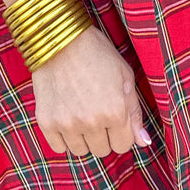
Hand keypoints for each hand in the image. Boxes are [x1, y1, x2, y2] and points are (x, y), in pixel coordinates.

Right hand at [30, 24, 151, 157]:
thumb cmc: (97, 53)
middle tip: (96, 111)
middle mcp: (91, 122)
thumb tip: (143, 142)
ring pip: (81, 151)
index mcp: (115, 112)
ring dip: (83, 137)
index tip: (114, 118)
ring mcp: (67, 123)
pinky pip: (59, 147)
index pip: (124, 146)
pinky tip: (66, 116)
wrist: (60, 38)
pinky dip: (63, 137)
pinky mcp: (46, 121)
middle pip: (102, 150)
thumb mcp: (124, 76)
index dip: (121, 132)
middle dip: (103, 135)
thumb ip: (134, 112)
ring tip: (80, 112)